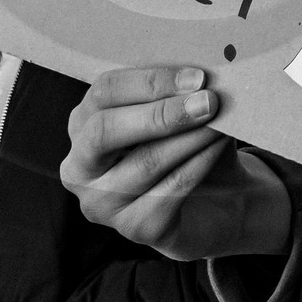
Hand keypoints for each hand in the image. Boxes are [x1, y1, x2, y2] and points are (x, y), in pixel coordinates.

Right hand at [61, 67, 291, 262]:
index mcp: (82, 125)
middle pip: (106, 130)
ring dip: (189, 137)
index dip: (149, 82)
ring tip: (222, 121)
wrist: (216, 200)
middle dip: (161, 113)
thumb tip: (195, 72)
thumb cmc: (187, 142)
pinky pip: (169, 191)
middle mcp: (80, 167)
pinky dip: (199, 164)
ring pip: (145, 162)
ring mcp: (103, 204)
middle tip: (208, 101)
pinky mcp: (134, 230)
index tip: (196, 77)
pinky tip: (218, 147)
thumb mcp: (174, 110)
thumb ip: (173, 90)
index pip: (103, 92)